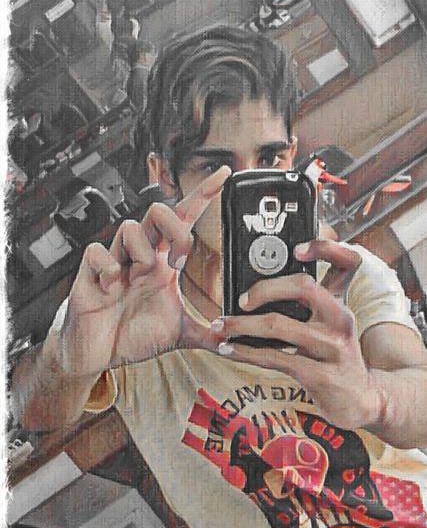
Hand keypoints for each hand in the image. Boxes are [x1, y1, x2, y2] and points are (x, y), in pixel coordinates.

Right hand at [57, 166, 230, 378]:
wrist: (96, 352)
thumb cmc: (132, 334)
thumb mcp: (179, 335)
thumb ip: (208, 334)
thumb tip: (235, 340)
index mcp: (164, 264)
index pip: (185, 219)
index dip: (203, 195)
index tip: (224, 175)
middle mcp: (142, 257)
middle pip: (159, 212)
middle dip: (174, 228)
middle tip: (177, 261)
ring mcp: (116, 262)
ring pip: (130, 227)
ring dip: (142, 251)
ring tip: (138, 278)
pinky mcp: (90, 273)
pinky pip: (97, 251)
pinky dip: (107, 265)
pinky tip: (112, 284)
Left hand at [211, 240, 383, 430]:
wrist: (360, 400)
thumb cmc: (334, 358)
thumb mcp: (330, 326)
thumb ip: (307, 305)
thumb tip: (257, 288)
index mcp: (341, 303)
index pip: (347, 262)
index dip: (325, 248)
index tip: (297, 249)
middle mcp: (340, 320)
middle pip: (304, 286)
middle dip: (265, 288)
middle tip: (241, 300)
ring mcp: (332, 347)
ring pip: (279, 324)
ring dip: (241, 325)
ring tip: (220, 326)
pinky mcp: (319, 374)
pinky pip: (274, 357)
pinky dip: (245, 352)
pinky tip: (228, 349)